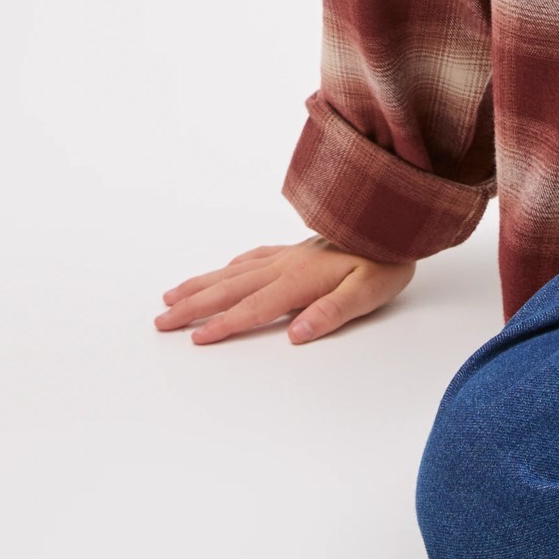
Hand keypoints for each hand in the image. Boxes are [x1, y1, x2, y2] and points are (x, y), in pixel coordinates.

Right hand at [154, 236, 417, 344]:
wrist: (398, 218)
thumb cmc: (388, 259)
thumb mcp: (370, 291)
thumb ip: (333, 311)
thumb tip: (296, 333)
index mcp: (302, 278)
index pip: (256, 308)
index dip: (225, 325)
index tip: (195, 339)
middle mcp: (288, 263)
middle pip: (233, 287)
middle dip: (195, 306)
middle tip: (160, 321)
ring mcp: (291, 253)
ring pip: (237, 270)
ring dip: (203, 284)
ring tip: (172, 295)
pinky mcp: (299, 247)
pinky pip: (256, 256)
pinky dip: (232, 265)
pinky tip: (224, 268)